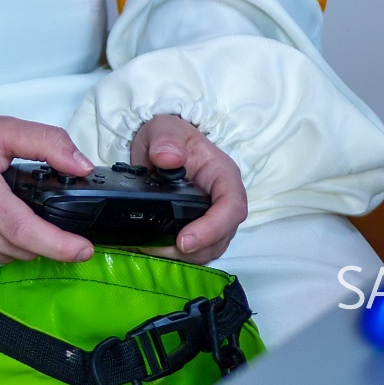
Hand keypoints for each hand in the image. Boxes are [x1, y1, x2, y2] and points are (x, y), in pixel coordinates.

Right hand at [0, 115, 96, 264]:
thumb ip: (46, 142)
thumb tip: (82, 166)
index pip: (24, 229)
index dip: (58, 244)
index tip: (82, 249)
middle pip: (20, 247)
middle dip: (40, 237)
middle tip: (35, 211)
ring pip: (3, 257)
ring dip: (16, 243)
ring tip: (6, 213)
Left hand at [131, 113, 245, 262]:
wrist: (161, 144)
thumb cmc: (170, 136)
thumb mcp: (165, 128)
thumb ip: (166, 139)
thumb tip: (168, 158)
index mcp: (224, 176)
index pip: (231, 208)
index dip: (212, 228)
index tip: (184, 240)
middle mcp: (223, 200)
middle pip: (222, 236)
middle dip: (194, 249)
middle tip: (158, 248)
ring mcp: (213, 217)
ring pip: (210, 248)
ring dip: (184, 256)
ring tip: (152, 248)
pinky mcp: (199, 227)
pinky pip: (196, 250)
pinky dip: (176, 254)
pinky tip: (153, 248)